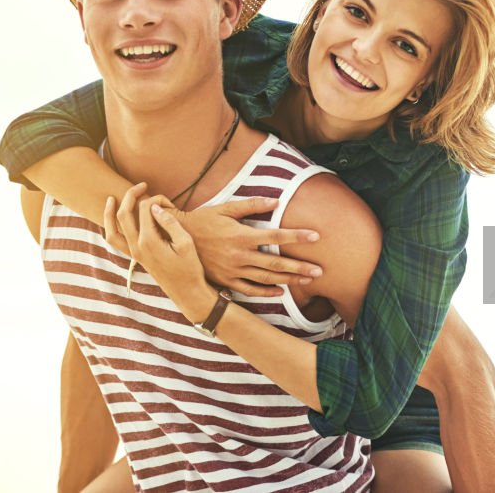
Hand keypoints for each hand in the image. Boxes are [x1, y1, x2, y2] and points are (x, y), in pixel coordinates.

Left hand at [104, 183, 212, 321]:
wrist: (186, 292)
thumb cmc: (190, 267)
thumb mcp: (186, 242)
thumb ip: (170, 222)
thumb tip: (156, 207)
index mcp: (149, 241)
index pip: (145, 209)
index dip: (156, 199)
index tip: (170, 202)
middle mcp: (136, 247)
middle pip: (124, 214)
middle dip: (131, 196)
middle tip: (141, 185)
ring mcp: (133, 254)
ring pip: (111, 230)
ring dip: (109, 213)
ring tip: (111, 199)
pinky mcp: (135, 258)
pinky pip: (115, 242)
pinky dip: (110, 229)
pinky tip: (115, 220)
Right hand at [179, 197, 322, 296]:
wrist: (175, 240)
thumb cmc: (203, 220)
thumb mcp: (225, 208)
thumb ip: (251, 205)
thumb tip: (276, 201)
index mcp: (242, 235)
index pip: (276, 236)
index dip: (297, 236)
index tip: (316, 236)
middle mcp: (240, 255)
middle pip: (276, 263)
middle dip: (300, 267)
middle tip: (320, 270)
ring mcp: (233, 270)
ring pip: (267, 279)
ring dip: (289, 280)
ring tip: (308, 280)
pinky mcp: (226, 281)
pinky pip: (249, 290)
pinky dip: (266, 293)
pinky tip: (280, 292)